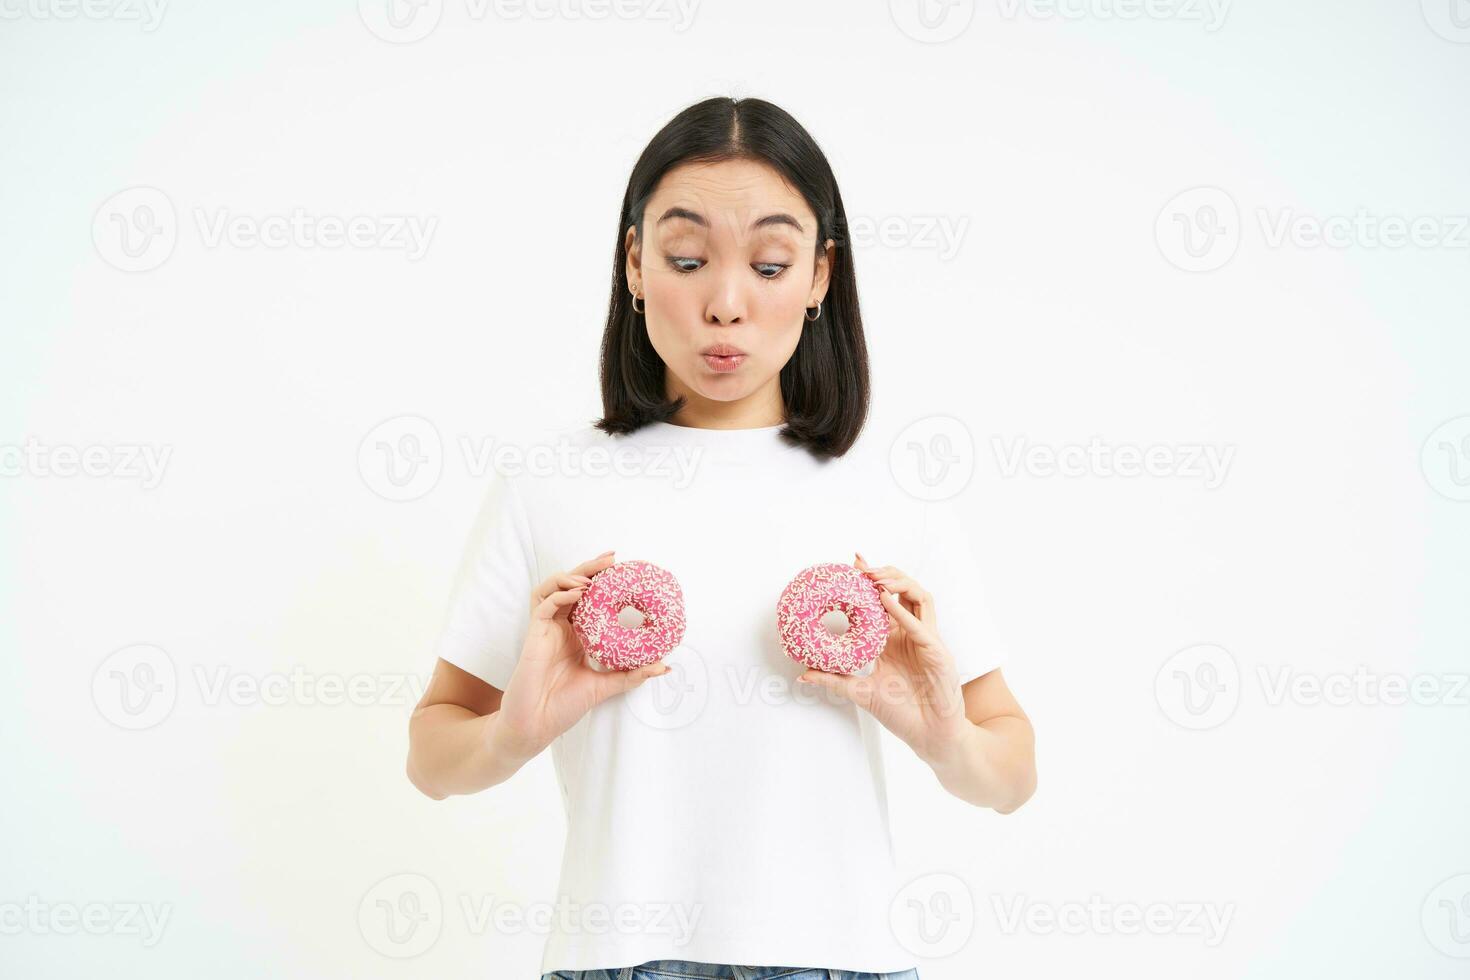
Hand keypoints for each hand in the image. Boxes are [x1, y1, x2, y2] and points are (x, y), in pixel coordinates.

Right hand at [494, 550, 669, 756]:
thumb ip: (632, 675)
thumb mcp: (606, 686)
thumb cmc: (564, 706)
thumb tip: (664, 667)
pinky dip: (559, 595)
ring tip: (593, 578)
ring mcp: (546, 629)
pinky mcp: (533, 634)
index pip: (589, 598)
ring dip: (572, 577)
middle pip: (572, 586)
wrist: (537, 725)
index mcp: (577, 635)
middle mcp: (561, 627)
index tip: (624, 570)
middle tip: (613, 559)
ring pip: (554, 588)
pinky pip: (543, 604)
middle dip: (591, 569)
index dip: (603, 582)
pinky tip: (576, 594)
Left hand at [797, 552, 971, 762]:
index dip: (870, 581)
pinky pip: (921, 625)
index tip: (850, 565)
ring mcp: (927, 640)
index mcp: (896, 639)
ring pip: (920, 596)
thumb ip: (834, 680)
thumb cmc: (902, 713)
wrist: (929, 736)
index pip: (884, 600)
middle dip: (884, 574)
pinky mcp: (937, 651)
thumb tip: (803, 674)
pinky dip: (902, 611)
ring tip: (874, 579)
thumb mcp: (860, 692)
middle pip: (904, 591)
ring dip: (897, 583)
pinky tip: (884, 601)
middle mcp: (912, 633)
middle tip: (860, 567)